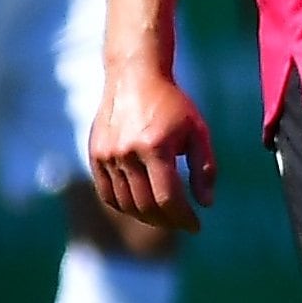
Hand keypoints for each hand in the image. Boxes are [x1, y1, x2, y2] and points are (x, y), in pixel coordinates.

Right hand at [88, 61, 215, 232]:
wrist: (134, 76)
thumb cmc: (172, 104)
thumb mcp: (198, 131)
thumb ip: (205, 168)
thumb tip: (205, 204)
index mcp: (155, 147)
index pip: (167, 199)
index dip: (183, 218)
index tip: (196, 225)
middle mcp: (127, 153)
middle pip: (145, 206)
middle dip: (167, 221)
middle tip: (182, 223)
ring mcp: (107, 155)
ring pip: (125, 204)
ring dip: (147, 217)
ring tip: (165, 216)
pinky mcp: (95, 155)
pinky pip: (108, 194)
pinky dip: (125, 207)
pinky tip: (142, 207)